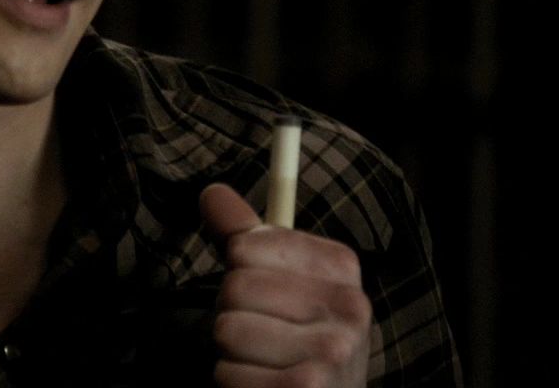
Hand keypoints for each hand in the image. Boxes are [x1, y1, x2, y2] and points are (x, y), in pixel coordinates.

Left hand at [199, 183, 370, 387]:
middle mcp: (347, 307)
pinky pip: (228, 374)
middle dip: (232, 314)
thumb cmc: (298, 342)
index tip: (264, 295)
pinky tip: (263, 386)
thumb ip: (245, 237)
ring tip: (263, 362)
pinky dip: (233, 384)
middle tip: (262, 335)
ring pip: (228, 330)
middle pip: (235, 286)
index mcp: (341, 267)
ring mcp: (331, 352)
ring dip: (231, 353)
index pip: (246, 245)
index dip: (239, 271)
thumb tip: (210, 191)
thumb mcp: (283, 282)